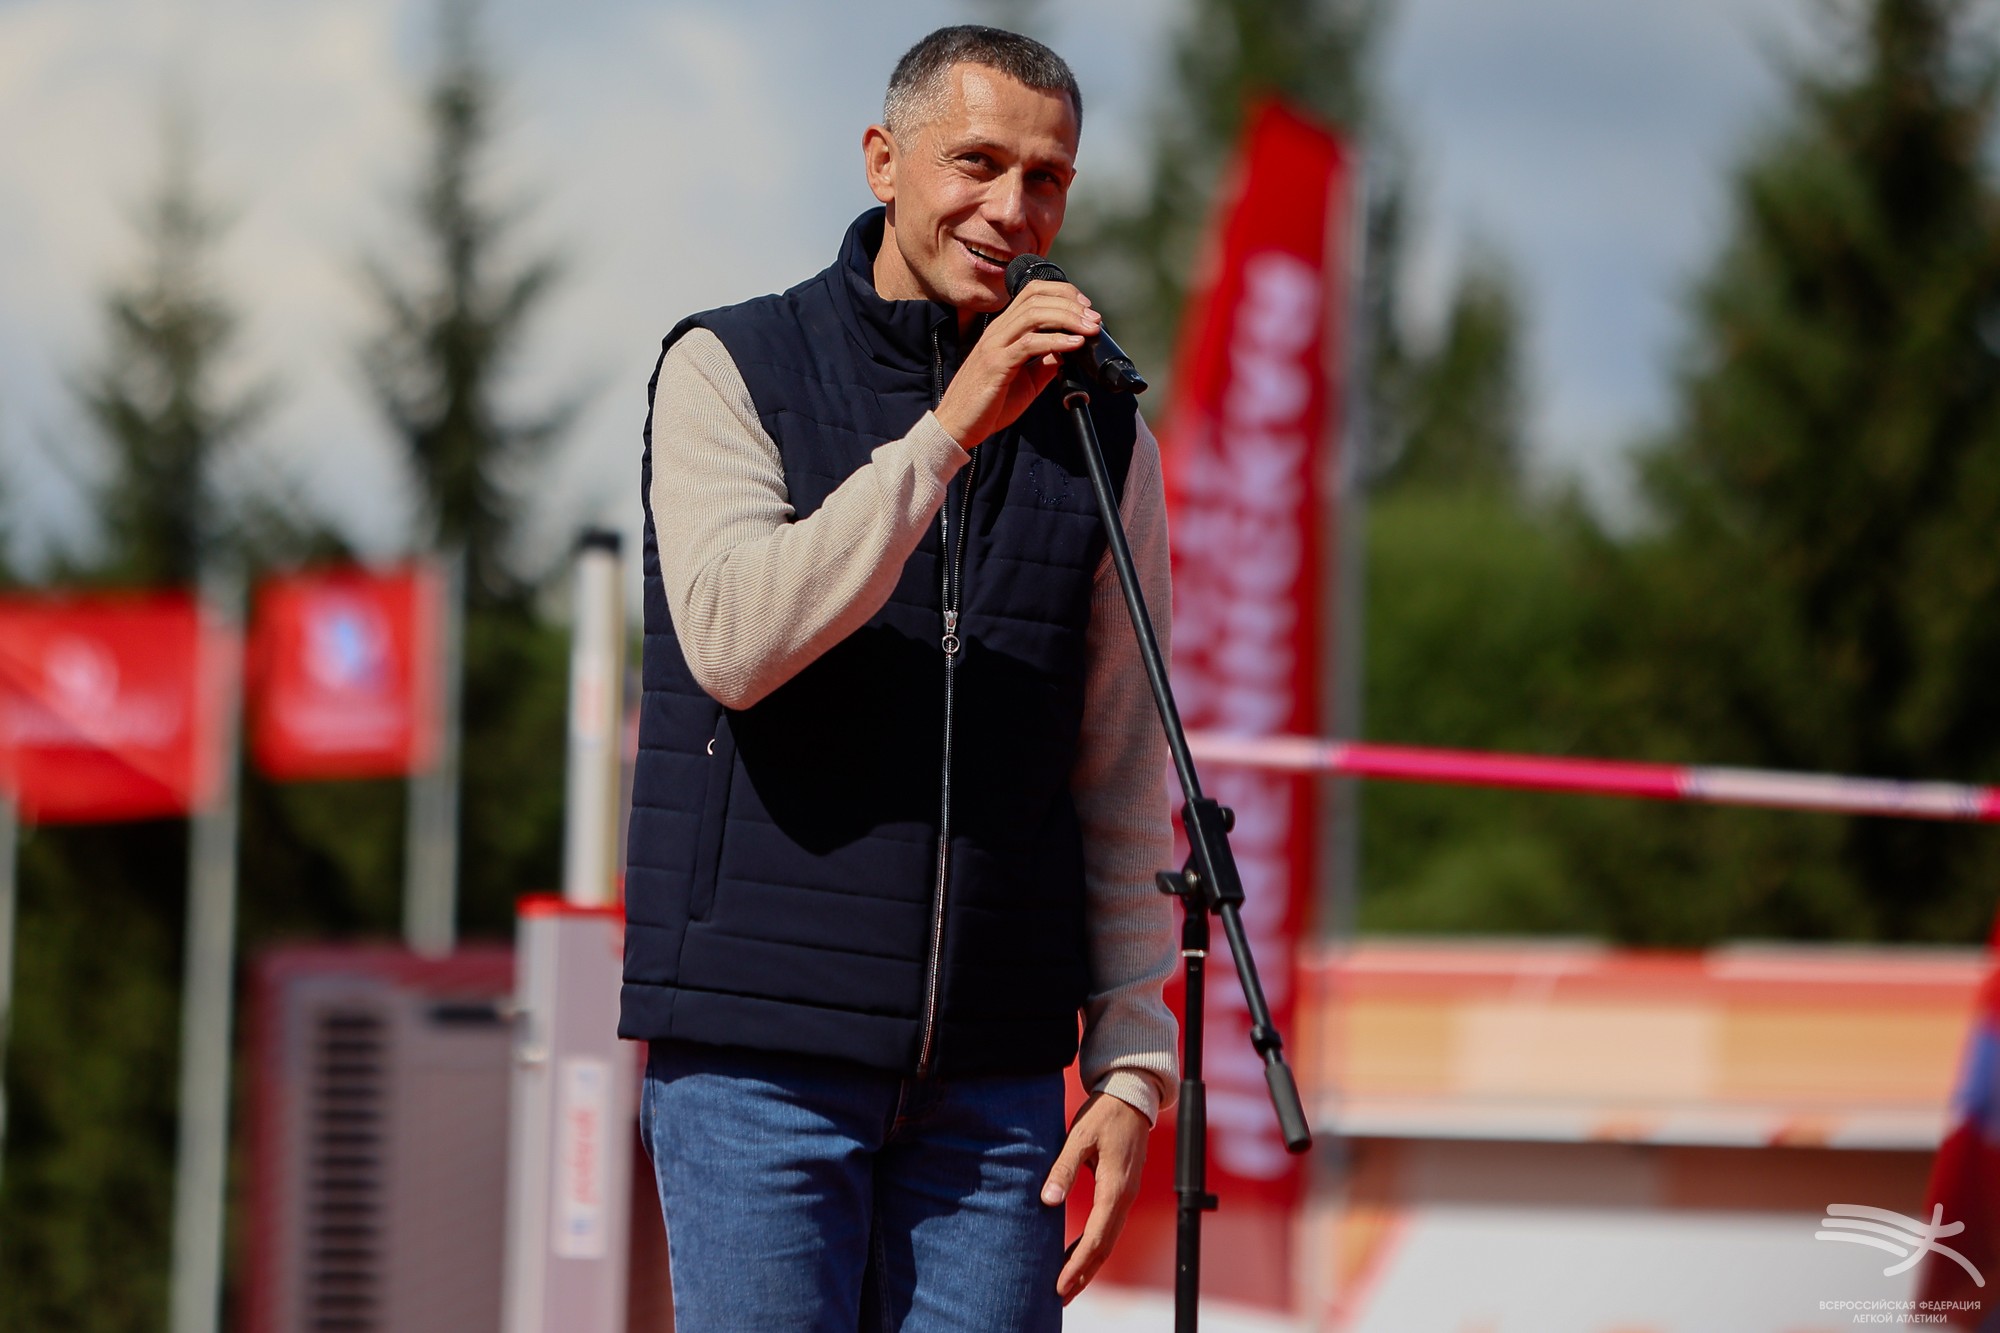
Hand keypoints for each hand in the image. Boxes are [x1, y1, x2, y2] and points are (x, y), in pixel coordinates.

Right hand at [933, 280, 1101, 449]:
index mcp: (1004, 330)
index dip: (1062, 293)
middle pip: (1036, 296)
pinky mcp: (996, 365)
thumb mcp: (1025, 380)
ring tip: (1089, 328)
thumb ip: (1044, 363)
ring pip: (1034, 314)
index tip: (1085, 308)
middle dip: (1071, 303)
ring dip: (1068, 317)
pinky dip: (1056, 340)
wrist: (958, 427)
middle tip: (1094, 318)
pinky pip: (1029, 344)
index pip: (1032, 292)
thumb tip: (1069, 352)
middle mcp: (998, 331)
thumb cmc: (988, 405)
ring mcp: (995, 346)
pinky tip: (1074, 344)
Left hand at [1041, 1091, 1148, 1304]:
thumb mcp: (1078, 1136)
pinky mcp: (1122, 1192)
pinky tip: (1077, 1256)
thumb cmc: (1104, 1114)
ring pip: (1108, 1240)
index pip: (1096, 1238)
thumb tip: (1047, 1201)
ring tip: (1067, 1287)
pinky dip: (1093, 1247)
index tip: (1059, 1285)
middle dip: (1082, 1275)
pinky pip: (1108, 1228)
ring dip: (1088, 1265)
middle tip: (1059, 1298)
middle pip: (1105, 1247)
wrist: (1131, 1097)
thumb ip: (1062, 1169)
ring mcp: (1126, 1196)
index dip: (1077, 1264)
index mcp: (1115, 1188)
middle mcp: (1125, 1198)